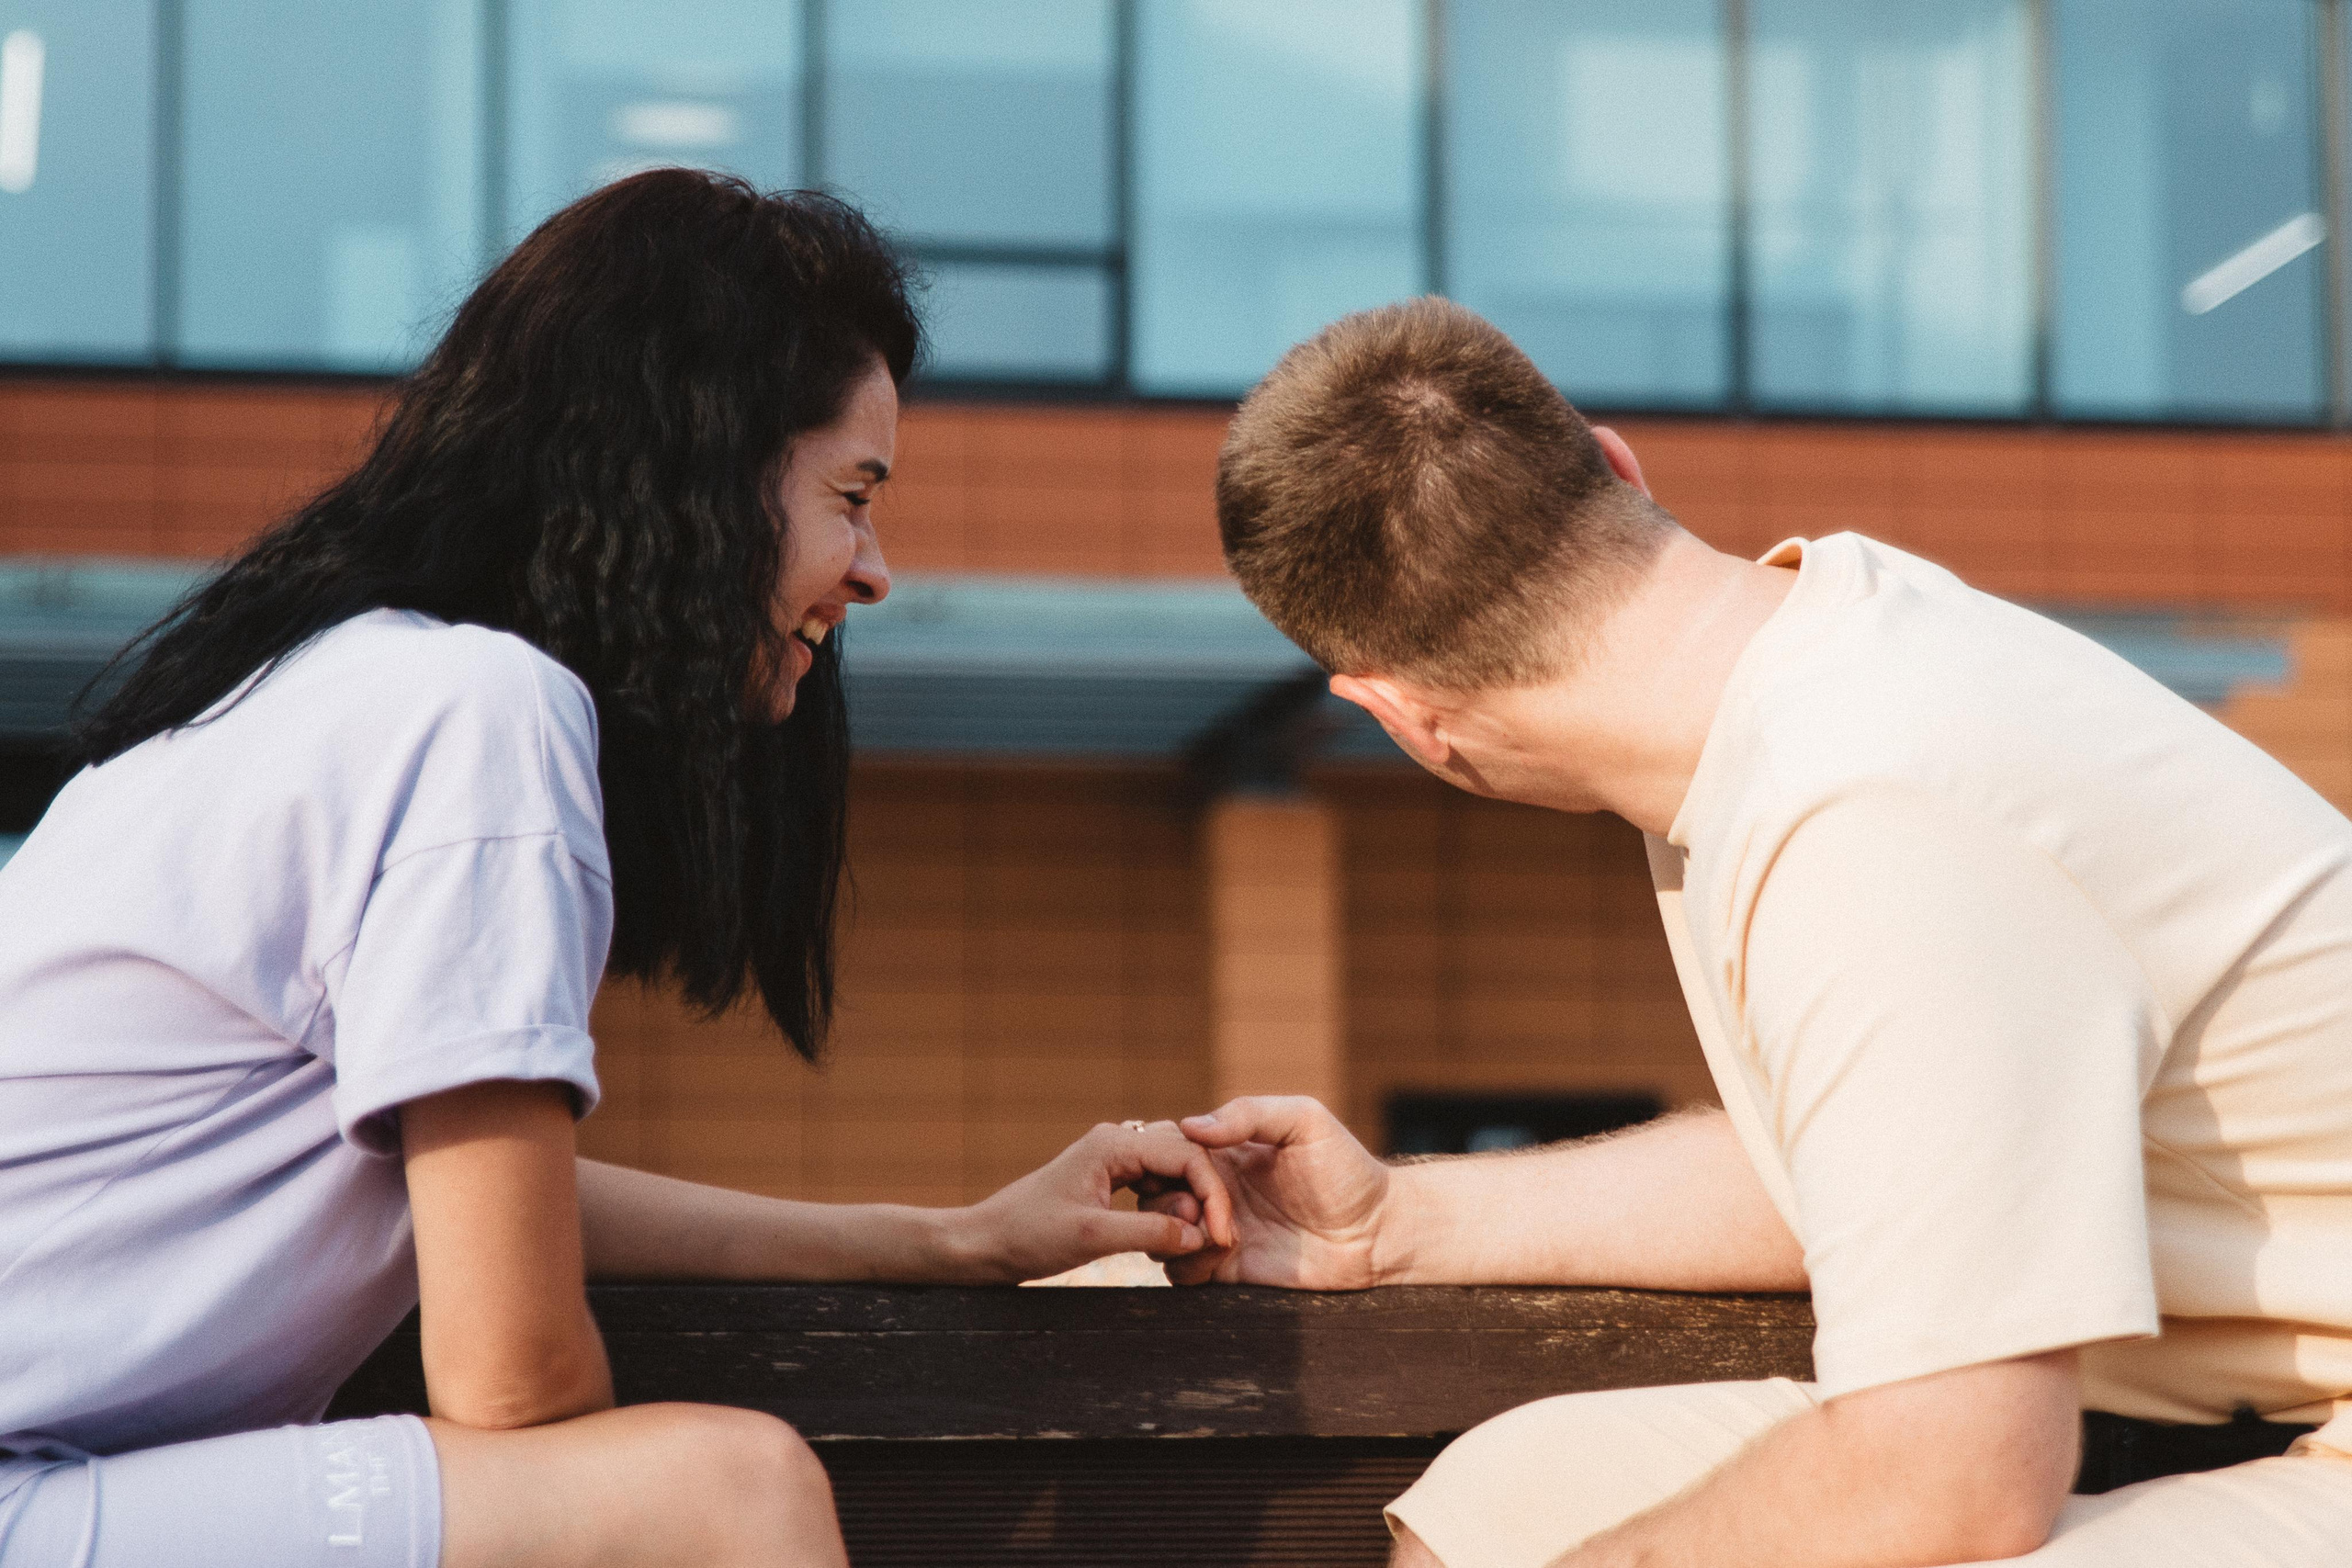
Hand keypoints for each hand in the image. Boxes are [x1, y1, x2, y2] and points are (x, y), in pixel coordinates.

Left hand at [961, 1120, 1236, 1283]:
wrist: (987, 1242)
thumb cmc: (1029, 1235)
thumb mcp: (1093, 1237)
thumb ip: (1150, 1233)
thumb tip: (1201, 1236)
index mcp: (1114, 1143)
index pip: (1187, 1155)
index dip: (1212, 1195)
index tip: (1222, 1235)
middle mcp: (1118, 1141)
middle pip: (1186, 1157)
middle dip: (1205, 1198)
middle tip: (1214, 1241)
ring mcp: (1114, 1158)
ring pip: (1174, 1172)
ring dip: (1189, 1204)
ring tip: (1192, 1241)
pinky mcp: (1111, 1179)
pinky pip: (1157, 1185)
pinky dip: (1170, 1209)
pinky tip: (1170, 1235)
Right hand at [1139, 1096, 1393, 1288]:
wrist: (1377, 1232)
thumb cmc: (1346, 1169)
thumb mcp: (1304, 1121)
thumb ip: (1249, 1114)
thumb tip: (1190, 1126)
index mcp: (1226, 1151)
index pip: (1170, 1149)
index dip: (1163, 1157)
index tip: (1179, 1166)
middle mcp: (1215, 1190)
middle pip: (1154, 1192)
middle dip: (1162, 1198)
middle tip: (1193, 1206)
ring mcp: (1219, 1231)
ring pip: (1161, 1233)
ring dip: (1172, 1231)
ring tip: (1211, 1231)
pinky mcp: (1227, 1271)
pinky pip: (1183, 1271)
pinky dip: (1187, 1262)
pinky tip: (1219, 1253)